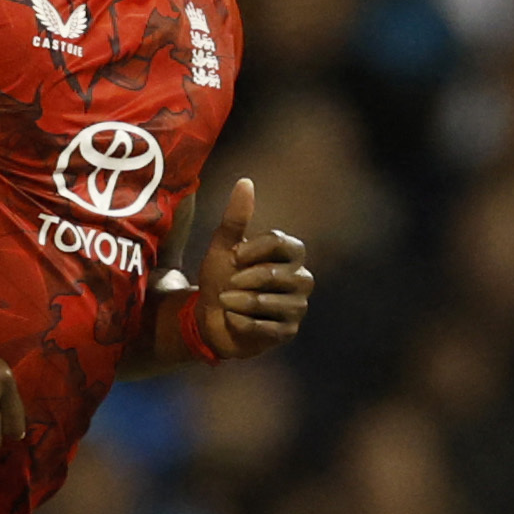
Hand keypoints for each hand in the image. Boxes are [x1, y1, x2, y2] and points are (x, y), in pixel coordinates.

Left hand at [189, 176, 312, 356]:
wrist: (211, 318)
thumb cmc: (221, 278)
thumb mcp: (224, 246)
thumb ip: (236, 217)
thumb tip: (245, 181)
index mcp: (290, 255)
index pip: (282, 243)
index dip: (255, 249)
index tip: (235, 257)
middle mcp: (301, 279)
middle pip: (275, 274)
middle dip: (242, 280)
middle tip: (227, 285)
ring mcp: (297, 307)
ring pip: (267, 301)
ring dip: (238, 302)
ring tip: (228, 303)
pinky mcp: (288, 331)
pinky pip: (264, 325)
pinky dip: (241, 322)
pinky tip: (234, 320)